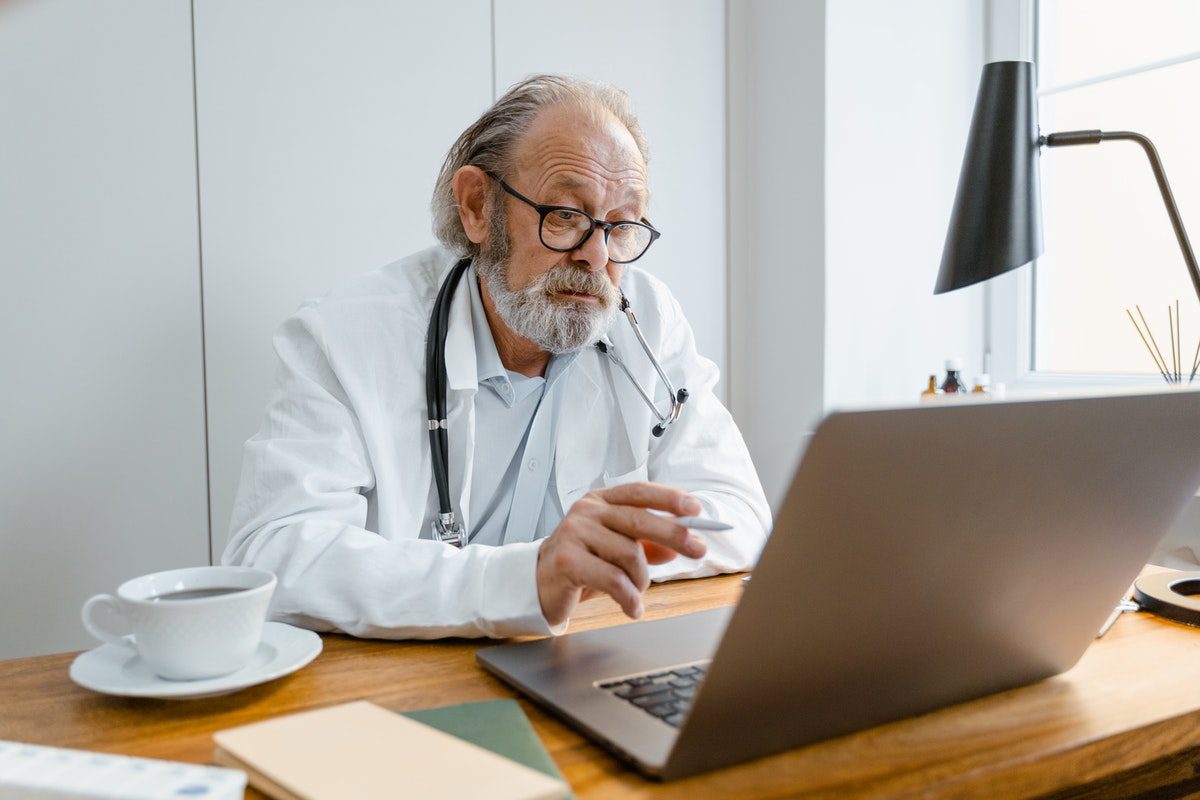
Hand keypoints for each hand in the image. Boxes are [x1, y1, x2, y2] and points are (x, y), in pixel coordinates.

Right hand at [536, 482, 707, 627]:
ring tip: (636, 593)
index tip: (695, 509)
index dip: (669, 498)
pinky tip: (632, 608)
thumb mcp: (615, 551)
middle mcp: (586, 511)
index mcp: (600, 501)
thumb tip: (675, 548)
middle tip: (698, 550)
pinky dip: (629, 598)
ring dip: (641, 580)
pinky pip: (613, 579)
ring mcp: (574, 533)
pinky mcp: (567, 559)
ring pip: (629, 554)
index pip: (639, 492)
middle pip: (639, 520)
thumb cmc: (580, 563)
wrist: (538, 583)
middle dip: (675, 535)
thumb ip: (644, 546)